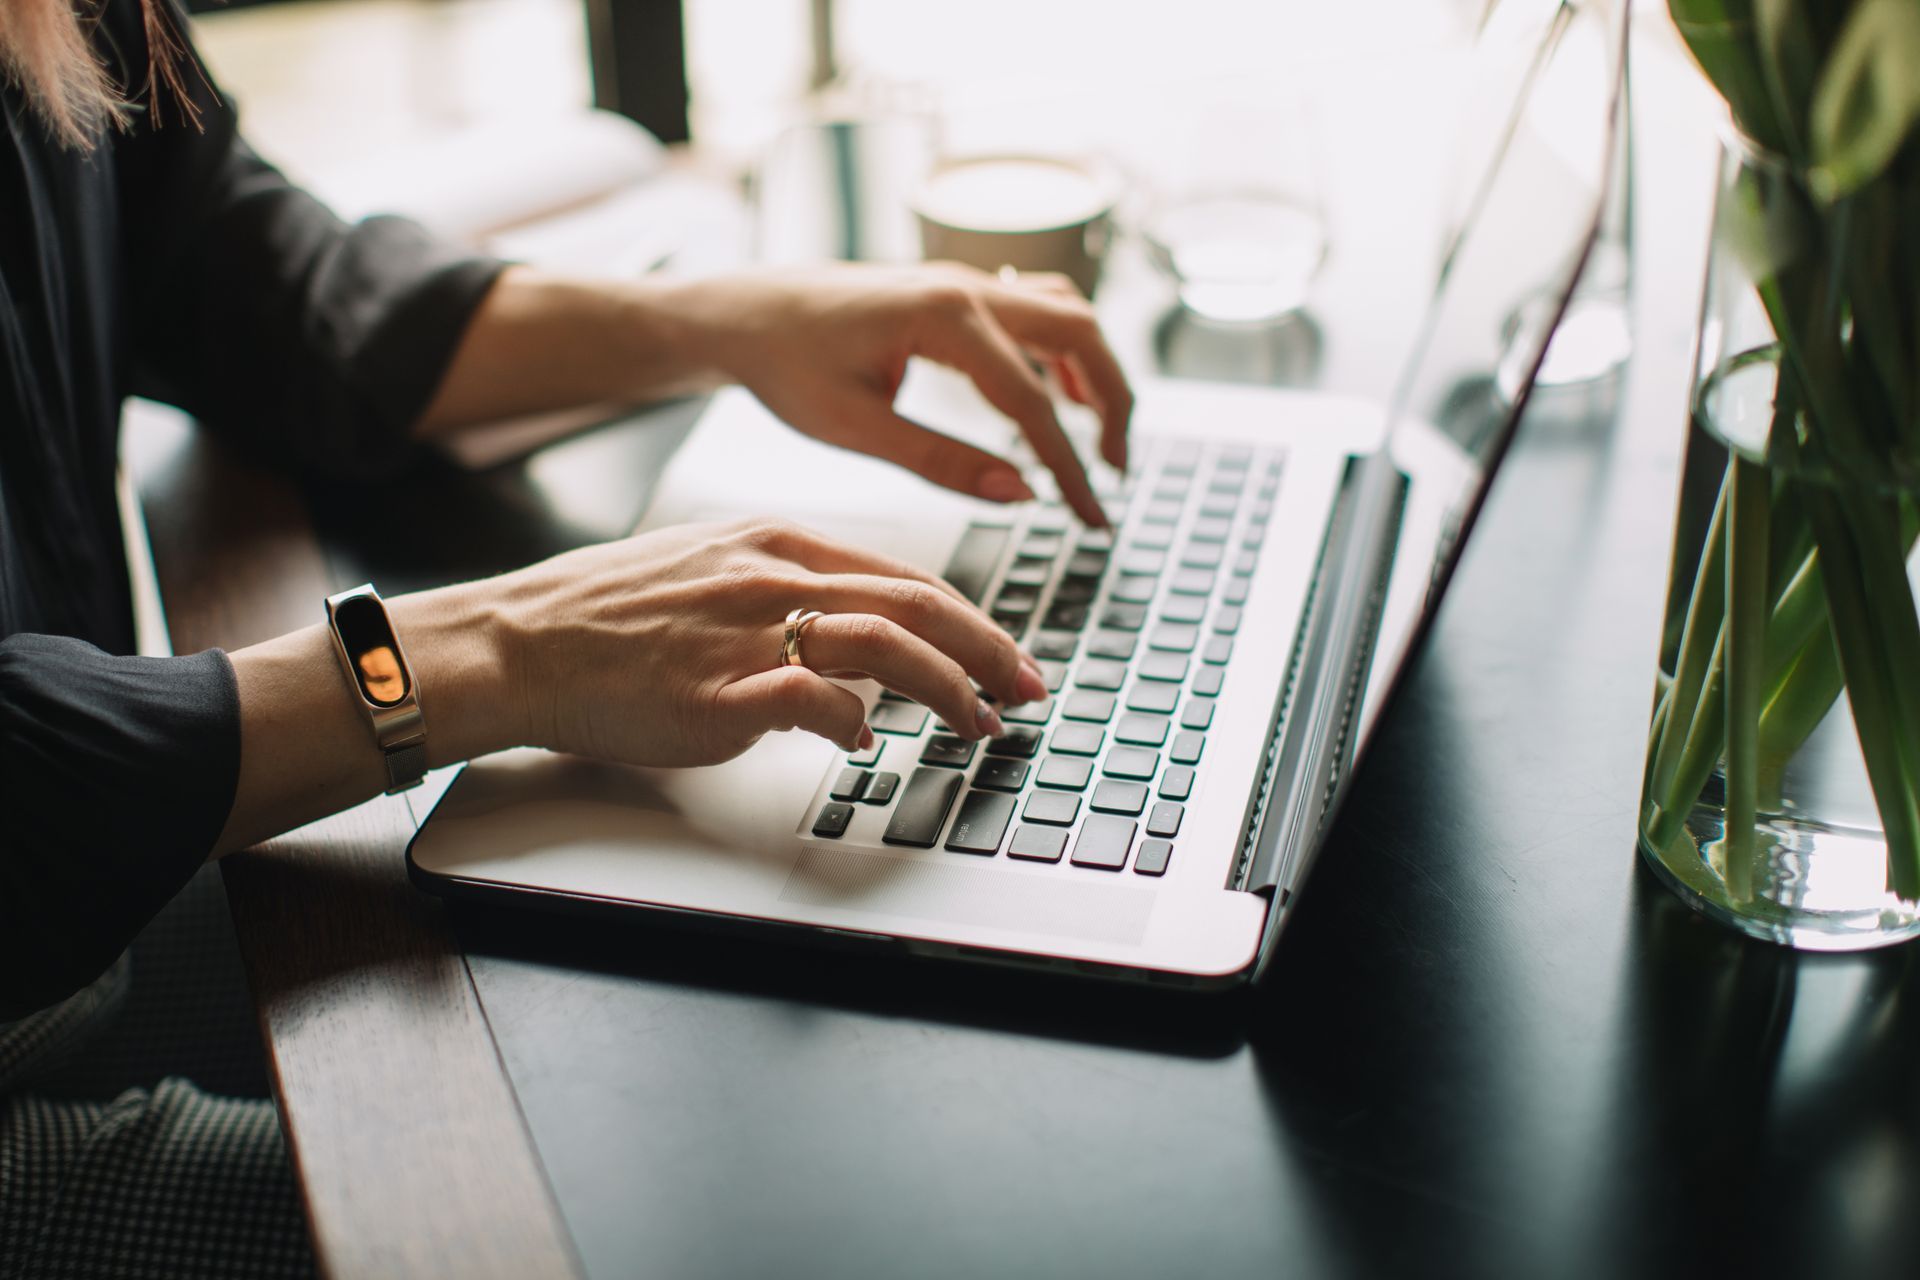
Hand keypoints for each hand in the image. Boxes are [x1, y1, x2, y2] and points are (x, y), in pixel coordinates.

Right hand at [483, 517, 1049, 766]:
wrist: (520, 642)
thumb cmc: (607, 616)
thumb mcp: (708, 567)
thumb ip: (783, 588)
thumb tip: (848, 631)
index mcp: (775, 541)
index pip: (904, 575)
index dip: (970, 618)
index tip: (1005, 653)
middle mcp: (771, 576)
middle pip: (914, 605)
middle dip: (988, 650)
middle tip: (1029, 688)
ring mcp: (745, 631)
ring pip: (883, 644)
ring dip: (947, 688)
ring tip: (978, 724)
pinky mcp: (715, 691)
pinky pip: (810, 700)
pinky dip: (852, 722)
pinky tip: (865, 743)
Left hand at [677, 263, 1133, 527]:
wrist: (746, 314)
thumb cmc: (786, 366)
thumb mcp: (855, 429)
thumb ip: (942, 461)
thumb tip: (1021, 495)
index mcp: (943, 317)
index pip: (1032, 401)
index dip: (1070, 465)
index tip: (1088, 516)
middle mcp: (966, 286)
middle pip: (1080, 332)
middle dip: (1114, 404)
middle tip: (1116, 473)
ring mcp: (966, 281)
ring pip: (1067, 313)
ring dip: (1096, 372)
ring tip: (1101, 441)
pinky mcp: (958, 292)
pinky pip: (1038, 309)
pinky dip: (1064, 353)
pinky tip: (1059, 400)